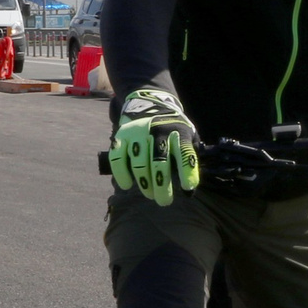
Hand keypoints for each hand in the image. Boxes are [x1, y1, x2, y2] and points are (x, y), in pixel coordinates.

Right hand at [108, 88, 198, 204]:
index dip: (187, 171)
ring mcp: (138, 133)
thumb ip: (189, 159)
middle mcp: (158, 131)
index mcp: (179, 132)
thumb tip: (189, 191)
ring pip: (139, 164)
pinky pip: (118, 158)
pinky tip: (127, 185)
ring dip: (145, 184)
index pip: (185, 152)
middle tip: (164, 201)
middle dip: (162, 186)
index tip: (188, 188)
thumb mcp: (188, 137)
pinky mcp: (122, 136)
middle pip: (160, 162)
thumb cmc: (173, 130)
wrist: (150, 106)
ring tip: (150, 194)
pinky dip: (121, 174)